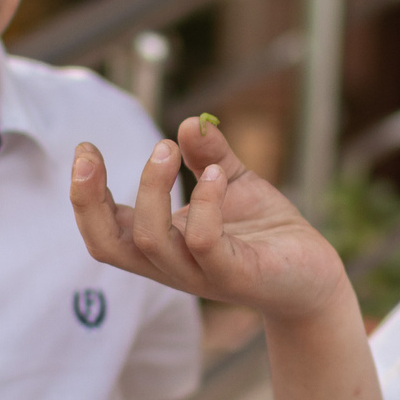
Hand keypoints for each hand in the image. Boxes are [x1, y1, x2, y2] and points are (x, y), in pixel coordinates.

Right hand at [70, 118, 348, 322]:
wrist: (316, 276)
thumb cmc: (266, 233)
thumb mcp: (232, 184)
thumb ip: (208, 156)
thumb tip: (189, 123)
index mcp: (162, 243)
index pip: (104, 229)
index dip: (84, 194)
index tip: (85, 149)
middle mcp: (171, 264)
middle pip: (107, 244)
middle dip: (89, 199)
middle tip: (91, 155)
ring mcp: (200, 274)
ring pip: (150, 240)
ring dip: (151, 188)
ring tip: (167, 148)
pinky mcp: (236, 275)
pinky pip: (204, 243)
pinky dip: (204, 204)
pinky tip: (215, 175)